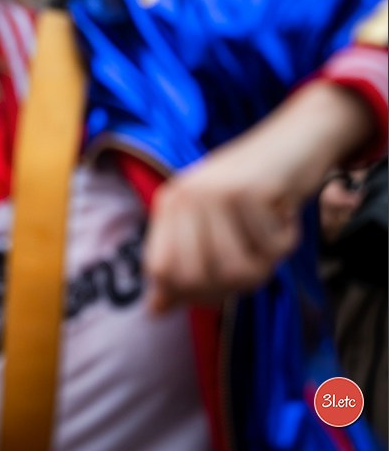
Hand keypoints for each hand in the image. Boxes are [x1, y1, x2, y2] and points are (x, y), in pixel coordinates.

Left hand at [144, 81, 375, 313]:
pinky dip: (287, 242)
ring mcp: (214, 193)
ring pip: (236, 271)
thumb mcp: (209, 222)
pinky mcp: (248, 192)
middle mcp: (184, 196)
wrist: (294, 140)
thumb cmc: (251, 188)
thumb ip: (181, 264)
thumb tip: (155, 311)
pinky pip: (271, 250)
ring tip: (270, 241)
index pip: (159, 270)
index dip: (188, 292)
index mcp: (169, 204)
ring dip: (264, 267)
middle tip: (254, 265)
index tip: (218, 288)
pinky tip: (285, 217)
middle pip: (197, 279)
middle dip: (230, 287)